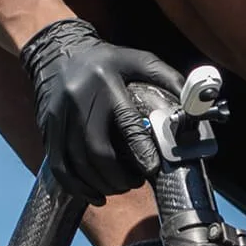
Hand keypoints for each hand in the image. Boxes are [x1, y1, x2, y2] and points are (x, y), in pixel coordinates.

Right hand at [20, 18, 184, 199]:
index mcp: (107, 81)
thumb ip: (169, 79)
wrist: (58, 50)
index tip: (151, 170)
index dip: (140, 151)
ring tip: (119, 187)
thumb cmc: (108, 60)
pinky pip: (58, 166)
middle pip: (97, 150)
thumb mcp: (140, 60)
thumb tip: (197, 103)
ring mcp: (59, 115)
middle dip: (118, 175)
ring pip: (77, 163)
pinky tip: (95, 195)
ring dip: (101, 184)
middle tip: (135, 182)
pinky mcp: (47, 128)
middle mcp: (80, 99)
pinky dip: (77, 187)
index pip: (125, 122)